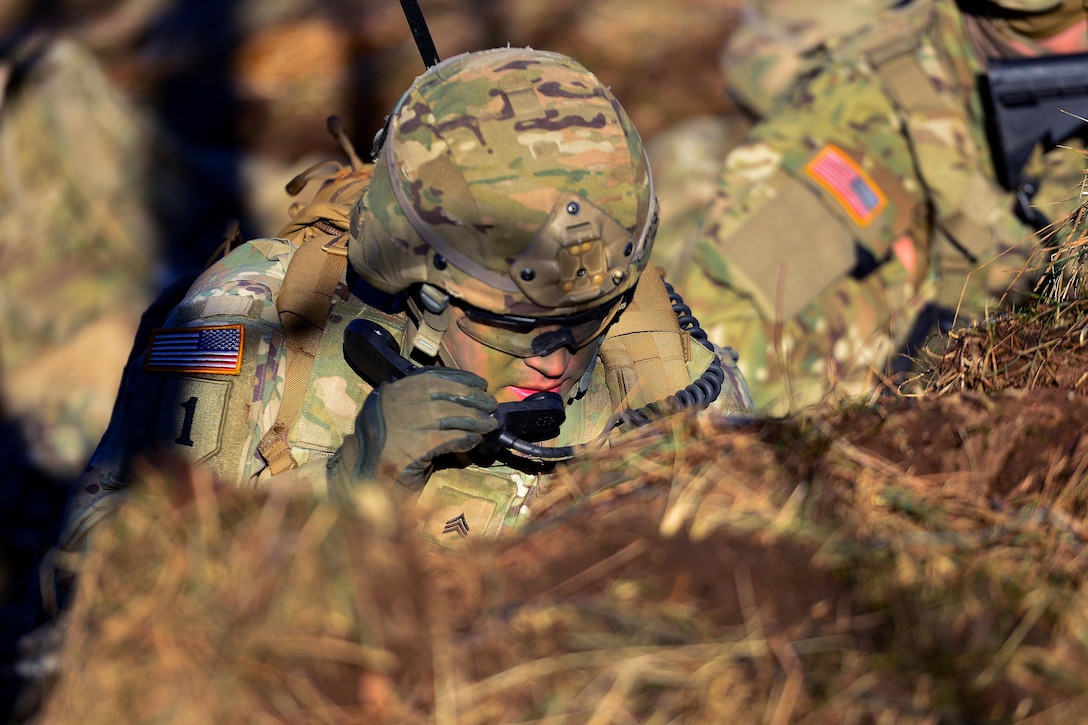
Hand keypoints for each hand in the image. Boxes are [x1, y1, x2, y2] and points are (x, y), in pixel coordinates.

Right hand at [330, 367, 497, 491]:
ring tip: (488, 424)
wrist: (362, 484)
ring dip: (473, 420)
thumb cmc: (385, 453)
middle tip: (490, 406)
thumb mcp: (401, 421)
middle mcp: (391, 405)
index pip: (431, 378)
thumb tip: (464, 402)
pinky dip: (464, 438)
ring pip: (448, 416)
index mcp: (389, 394)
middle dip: (471, 399)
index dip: (460, 379)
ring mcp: (398, 427)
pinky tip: (474, 441)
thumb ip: (423, 408)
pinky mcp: (408, 450)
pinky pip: (446, 438)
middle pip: (442, 395)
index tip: (479, 384)